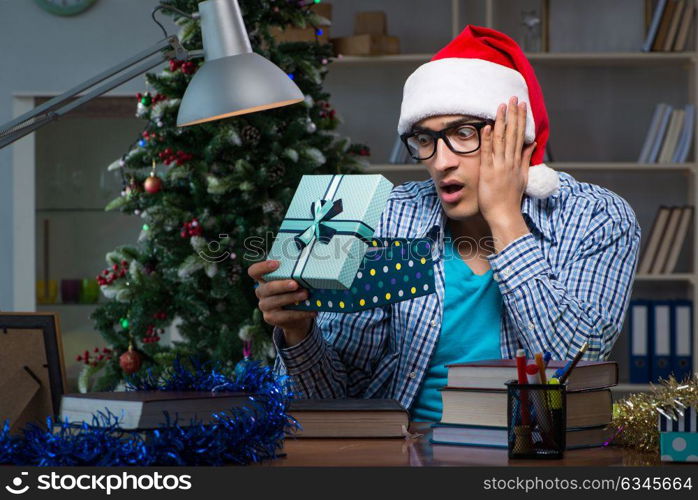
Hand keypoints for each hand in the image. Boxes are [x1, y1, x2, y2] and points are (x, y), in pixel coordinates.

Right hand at [248, 260, 315, 346]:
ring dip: (292, 298)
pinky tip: (312, 310)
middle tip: (295, 284)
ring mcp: (264, 306)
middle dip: (282, 285)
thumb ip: (293, 274)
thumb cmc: (293, 293)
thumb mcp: (291, 281)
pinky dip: (300, 312)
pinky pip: (286, 315)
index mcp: (263, 279)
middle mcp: (261, 292)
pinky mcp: (271, 318)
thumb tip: (310, 266)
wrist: (294, 317)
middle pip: (267, 288)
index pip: (254, 271)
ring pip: (276, 301)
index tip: (276, 264)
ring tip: (305, 295)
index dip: (262, 267)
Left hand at [478, 96, 536, 251]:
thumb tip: (531, 144)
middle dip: (513, 115)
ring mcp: (500, 166)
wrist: (505, 215)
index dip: (520, 120)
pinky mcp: (489, 173)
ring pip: (502, 140)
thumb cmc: (510, 199)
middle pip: (513, 134)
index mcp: (517, 162)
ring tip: (502, 106)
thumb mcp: (522, 177)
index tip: (521, 105)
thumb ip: (525, 159)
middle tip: (514, 98)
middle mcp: (510, 162)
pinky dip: (488, 140)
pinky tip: (488, 126)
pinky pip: (488, 153)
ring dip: (502, 122)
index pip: (519, 136)